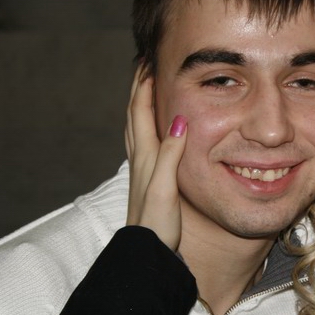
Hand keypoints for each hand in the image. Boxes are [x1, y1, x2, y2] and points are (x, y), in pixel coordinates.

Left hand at [124, 66, 186, 250]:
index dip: (144, 85)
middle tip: (145, 65)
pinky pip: (143, 143)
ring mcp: (141, 170)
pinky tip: (152, 132)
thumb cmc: (157, 224)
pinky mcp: (146, 181)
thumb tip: (179, 120)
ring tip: (146, 89)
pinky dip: (145, 126)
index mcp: (145, 156)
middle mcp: (140, 159)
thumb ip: (170, 154)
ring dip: (139, 104)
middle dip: (139, 88)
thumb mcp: (165, 187)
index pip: (141, 111)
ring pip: (136, 127)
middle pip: (135, 114)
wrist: (147, 254)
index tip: (150, 60)